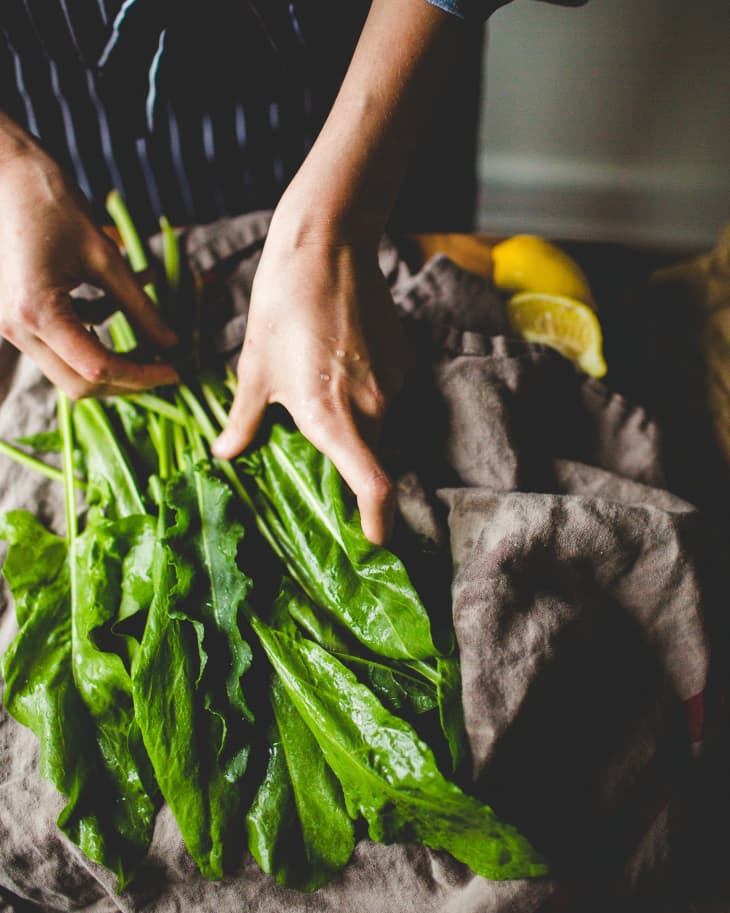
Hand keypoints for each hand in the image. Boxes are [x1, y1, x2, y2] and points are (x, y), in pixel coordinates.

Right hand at [0, 129, 177, 397]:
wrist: (2, 174)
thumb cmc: (51, 203)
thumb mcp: (105, 256)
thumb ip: (139, 306)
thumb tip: (171, 343)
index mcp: (38, 313)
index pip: (97, 369)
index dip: (142, 375)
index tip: (175, 369)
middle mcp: (18, 329)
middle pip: (80, 384)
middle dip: (128, 379)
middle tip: (165, 366)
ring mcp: (13, 326)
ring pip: (71, 368)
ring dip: (115, 355)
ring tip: (152, 327)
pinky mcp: (18, 317)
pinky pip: (63, 341)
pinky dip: (97, 328)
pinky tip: (123, 297)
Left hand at [212, 228, 410, 544]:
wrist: (327, 246)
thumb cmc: (281, 309)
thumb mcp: (253, 370)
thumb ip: (242, 421)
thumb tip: (225, 453)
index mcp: (334, 418)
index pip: (374, 486)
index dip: (379, 520)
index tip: (374, 540)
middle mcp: (373, 408)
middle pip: (370, 456)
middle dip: (348, 460)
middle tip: (312, 438)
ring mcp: (395, 383)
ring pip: (378, 424)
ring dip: (355, 422)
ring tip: (319, 383)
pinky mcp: (406, 361)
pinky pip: (387, 395)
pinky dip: (367, 393)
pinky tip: (339, 360)